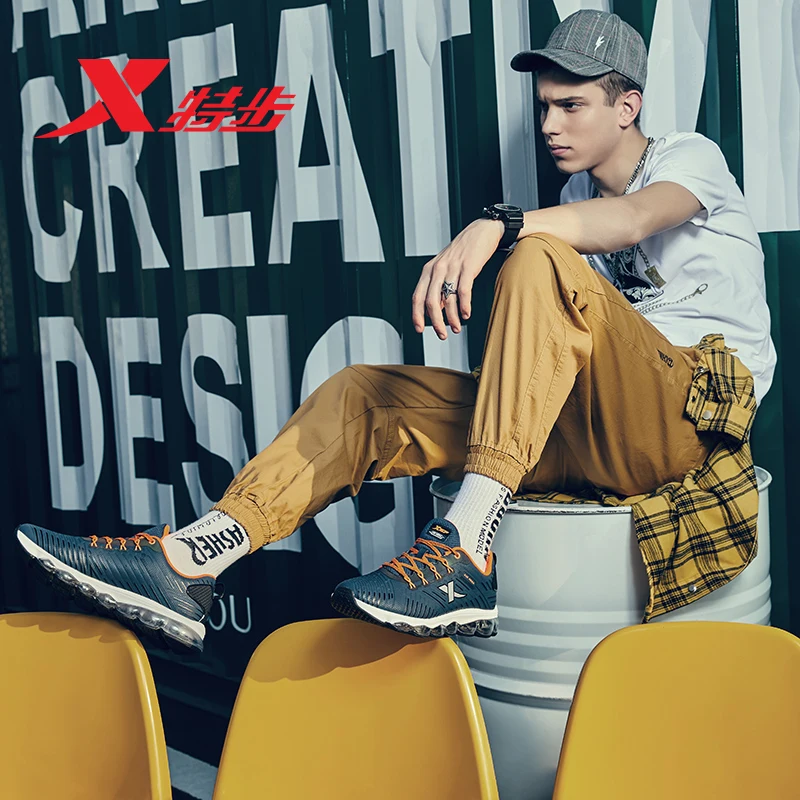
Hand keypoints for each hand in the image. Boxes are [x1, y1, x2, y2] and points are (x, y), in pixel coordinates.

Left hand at [411, 218, 503, 339]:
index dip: (417, 315)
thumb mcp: (445, 267)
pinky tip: (466, 314)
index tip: (419, 329)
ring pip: (448, 300)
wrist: (482, 231)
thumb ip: (439, 287)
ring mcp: (453, 268)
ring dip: (452, 318)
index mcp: (429, 270)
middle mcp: (438, 269)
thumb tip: (437, 310)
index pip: (417, 297)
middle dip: (436, 322)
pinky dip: (464, 306)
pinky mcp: (468, 267)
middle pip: (431, 302)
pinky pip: (463, 291)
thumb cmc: (463, 251)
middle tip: (442, 334)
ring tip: (456, 328)